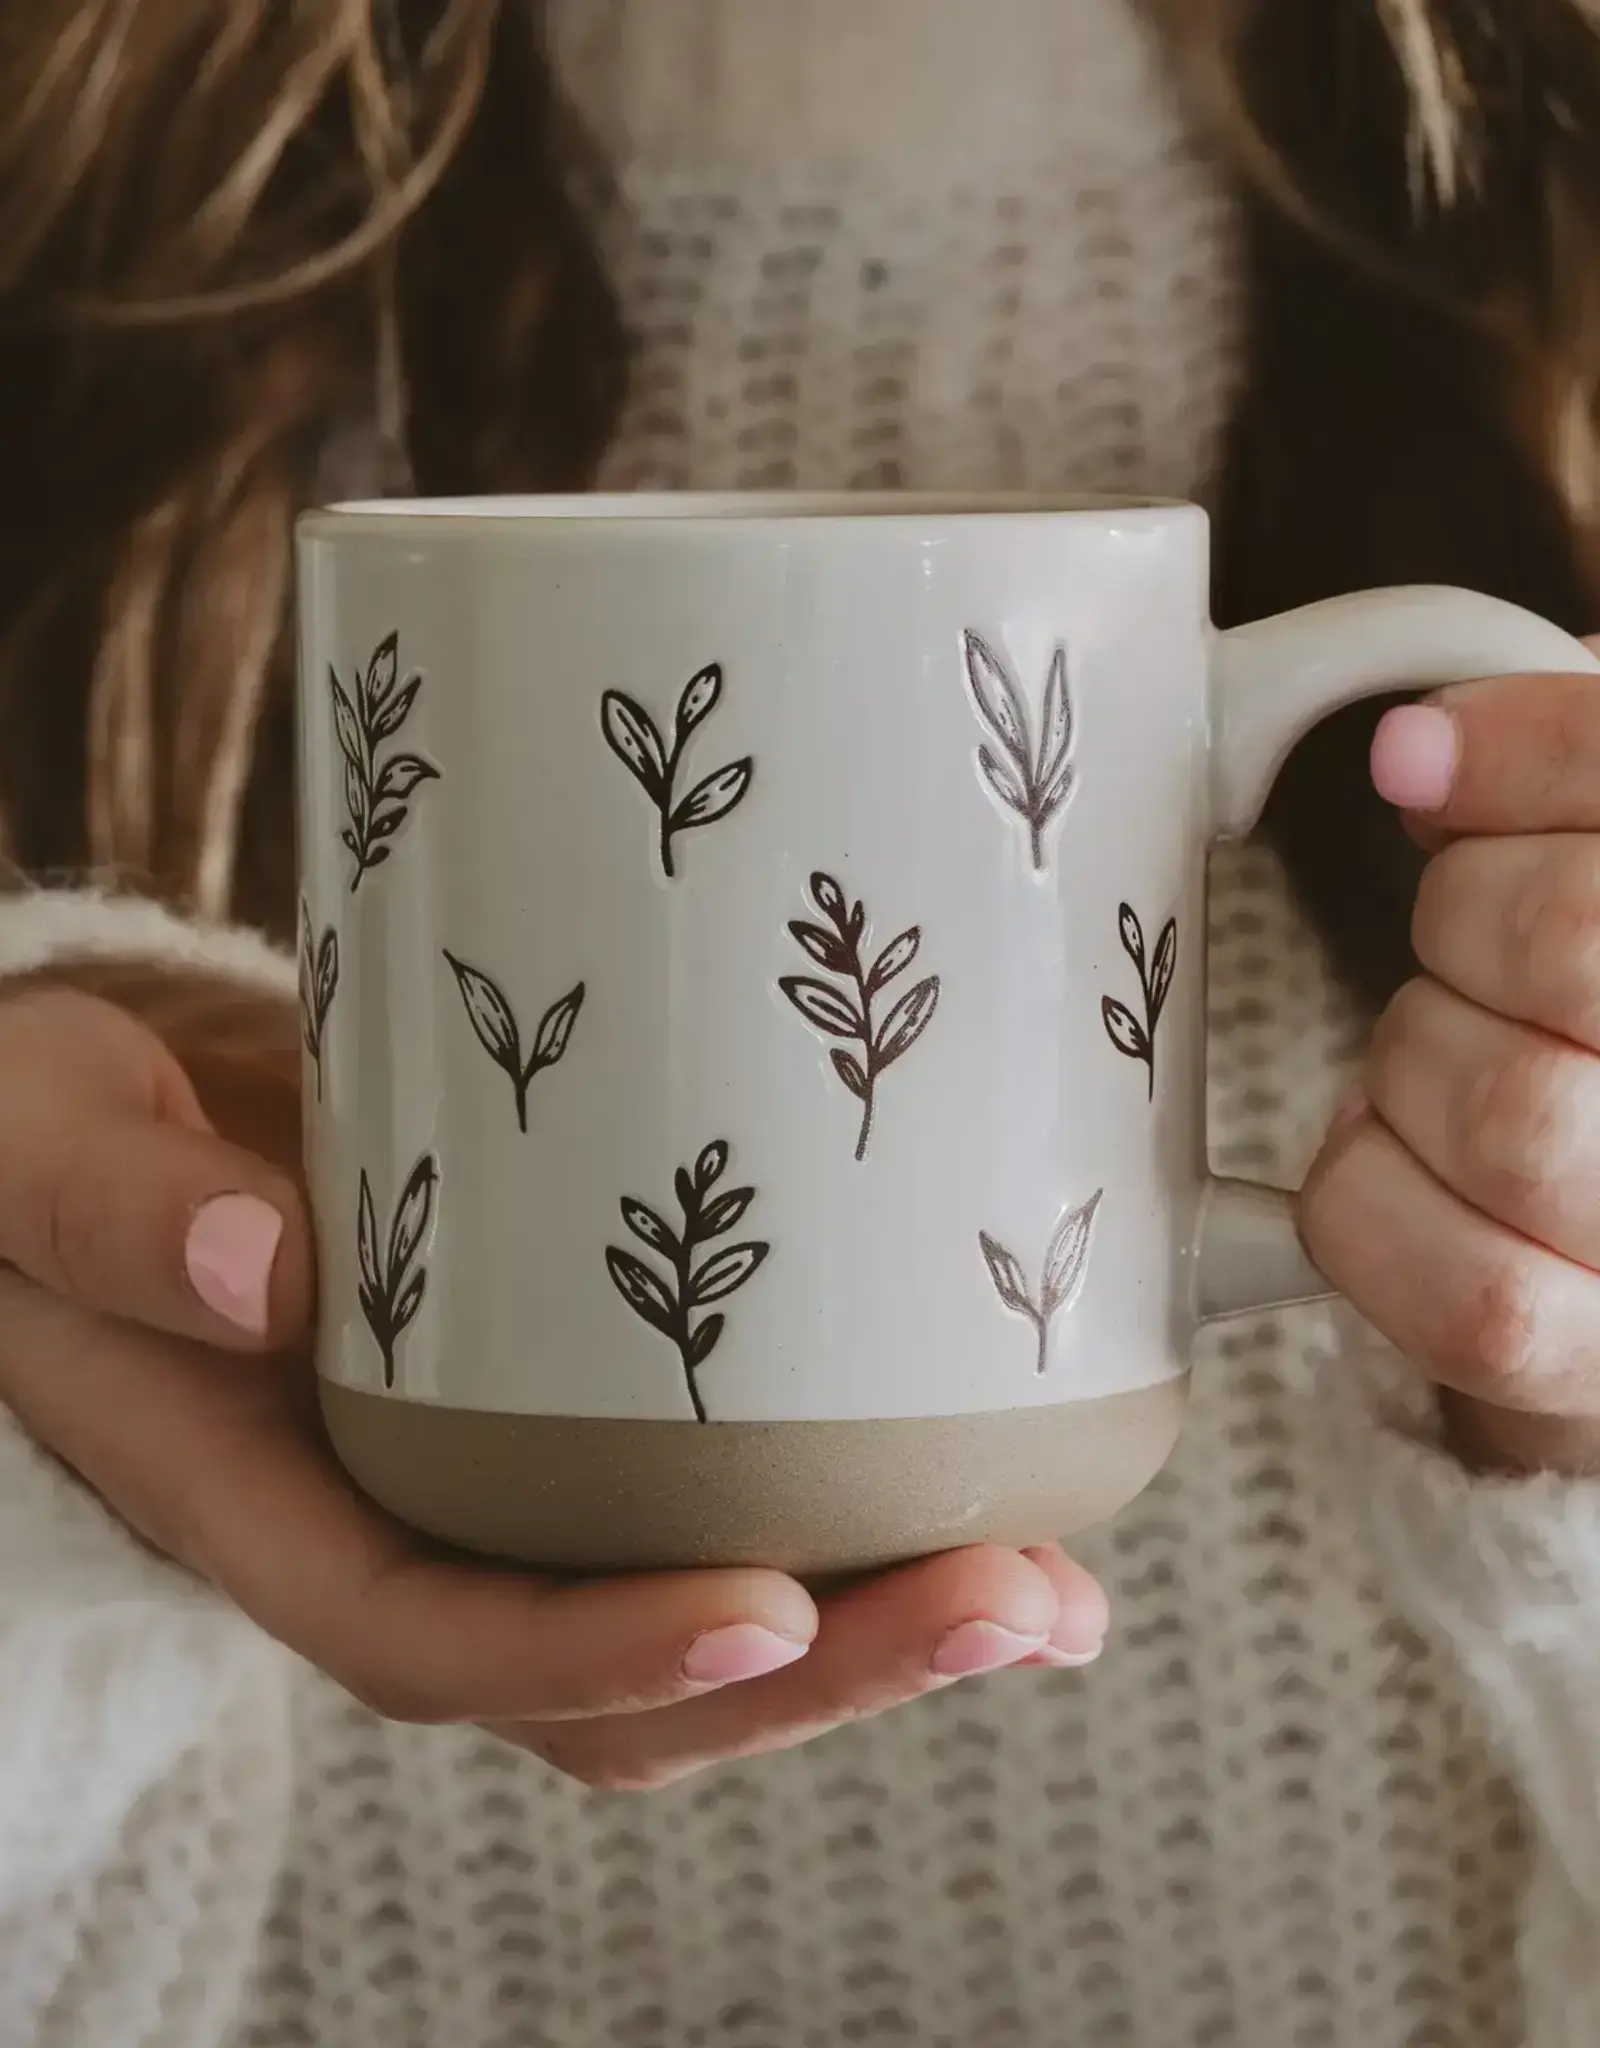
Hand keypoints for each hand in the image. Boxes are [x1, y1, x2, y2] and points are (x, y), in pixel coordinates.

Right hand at [0, 973, 1106, 1790]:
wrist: (90, 1129)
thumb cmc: (39, 1148)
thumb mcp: (30, 1154)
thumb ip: (111, 1213)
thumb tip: (262, 1268)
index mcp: (260, 1505)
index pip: (433, 1640)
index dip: (598, 1653)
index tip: (767, 1610)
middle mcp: (393, 1528)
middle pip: (612, 1681)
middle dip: (821, 1671)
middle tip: (1015, 1604)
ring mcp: (489, 1484)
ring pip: (688, 1625)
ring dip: (875, 1630)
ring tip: (1051, 1589)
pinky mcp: (555, 1413)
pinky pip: (701, 1506)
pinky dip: (844, 1520)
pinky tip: (982, 1480)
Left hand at [1300, 663, 1599, 1473]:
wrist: (1599, 1232)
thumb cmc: (1594, 1021)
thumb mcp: (1588, 867)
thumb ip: (1566, 774)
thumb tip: (1422, 747)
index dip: (1523, 752)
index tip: (1419, 761)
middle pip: (1571, 941)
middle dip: (1464, 914)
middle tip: (1464, 937)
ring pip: (1509, 1113)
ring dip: (1416, 1058)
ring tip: (1446, 1057)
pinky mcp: (1595, 1366)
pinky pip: (1461, 1289)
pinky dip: (1370, 1194)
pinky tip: (1393, 1152)